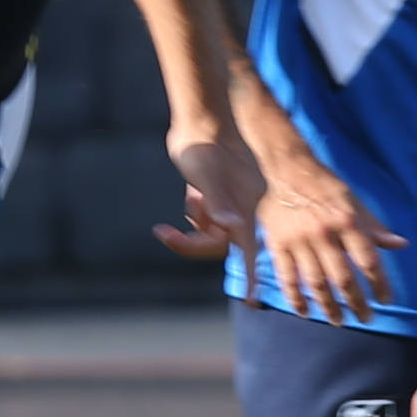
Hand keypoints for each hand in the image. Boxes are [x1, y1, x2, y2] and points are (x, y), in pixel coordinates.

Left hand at [152, 116, 265, 266]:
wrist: (200, 116)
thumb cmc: (203, 144)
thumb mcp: (207, 174)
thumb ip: (218, 201)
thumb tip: (233, 224)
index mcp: (246, 205)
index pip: (249, 248)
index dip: (251, 275)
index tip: (251, 301)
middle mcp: (242, 205)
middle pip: (220, 241)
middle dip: (194, 240)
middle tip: (165, 234)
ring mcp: (231, 199)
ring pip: (213, 228)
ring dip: (196, 221)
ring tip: (191, 195)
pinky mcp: (219, 192)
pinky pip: (207, 214)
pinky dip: (196, 209)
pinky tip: (192, 190)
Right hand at [251, 164, 401, 325]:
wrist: (289, 170)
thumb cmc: (328, 188)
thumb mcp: (356, 203)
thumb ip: (375, 228)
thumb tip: (401, 245)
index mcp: (348, 222)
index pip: (369, 262)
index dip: (380, 285)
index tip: (385, 301)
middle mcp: (324, 233)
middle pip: (344, 279)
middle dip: (357, 303)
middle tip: (366, 318)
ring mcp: (299, 241)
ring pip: (316, 283)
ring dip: (329, 307)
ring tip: (338, 320)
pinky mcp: (278, 245)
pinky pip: (287, 278)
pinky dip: (296, 298)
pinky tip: (305, 312)